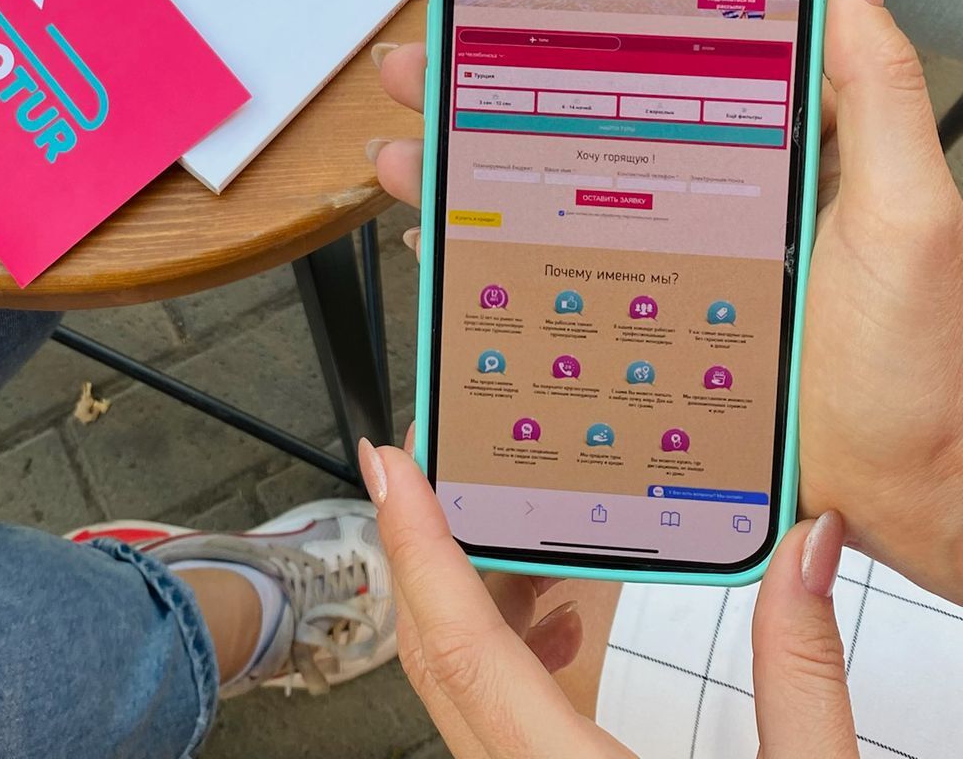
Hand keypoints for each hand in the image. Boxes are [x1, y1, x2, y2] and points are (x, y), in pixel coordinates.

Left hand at [360, 439, 856, 757]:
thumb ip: (801, 671)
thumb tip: (803, 549)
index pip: (461, 642)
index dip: (416, 543)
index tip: (389, 469)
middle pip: (435, 659)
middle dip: (417, 550)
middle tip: (416, 467)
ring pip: (453, 692)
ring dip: (462, 601)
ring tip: (503, 530)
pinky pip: (486, 725)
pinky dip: (500, 656)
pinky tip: (558, 629)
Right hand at [370, 0, 962, 606]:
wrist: (895, 504)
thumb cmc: (914, 363)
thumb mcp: (908, 207)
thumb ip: (875, 84)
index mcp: (759, 146)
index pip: (656, 55)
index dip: (584, 15)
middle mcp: (697, 193)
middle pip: (572, 118)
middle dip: (486, 79)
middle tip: (426, 51)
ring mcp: (659, 259)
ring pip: (540, 192)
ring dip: (463, 160)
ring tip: (405, 138)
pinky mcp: (634, 326)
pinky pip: (543, 278)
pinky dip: (483, 251)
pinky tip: (436, 233)